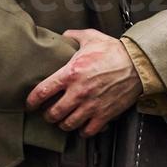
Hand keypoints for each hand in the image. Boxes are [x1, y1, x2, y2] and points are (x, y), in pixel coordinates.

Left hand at [26, 29, 142, 137]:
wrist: (137, 64)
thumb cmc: (114, 51)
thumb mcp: (91, 37)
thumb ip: (73, 36)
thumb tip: (63, 35)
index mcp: (71, 73)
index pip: (43, 91)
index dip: (32, 101)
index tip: (30, 104)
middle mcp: (78, 92)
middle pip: (53, 114)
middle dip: (48, 115)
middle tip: (48, 113)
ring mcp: (91, 106)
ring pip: (68, 124)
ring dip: (63, 123)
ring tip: (63, 120)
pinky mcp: (104, 115)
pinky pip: (87, 131)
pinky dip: (82, 130)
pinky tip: (81, 125)